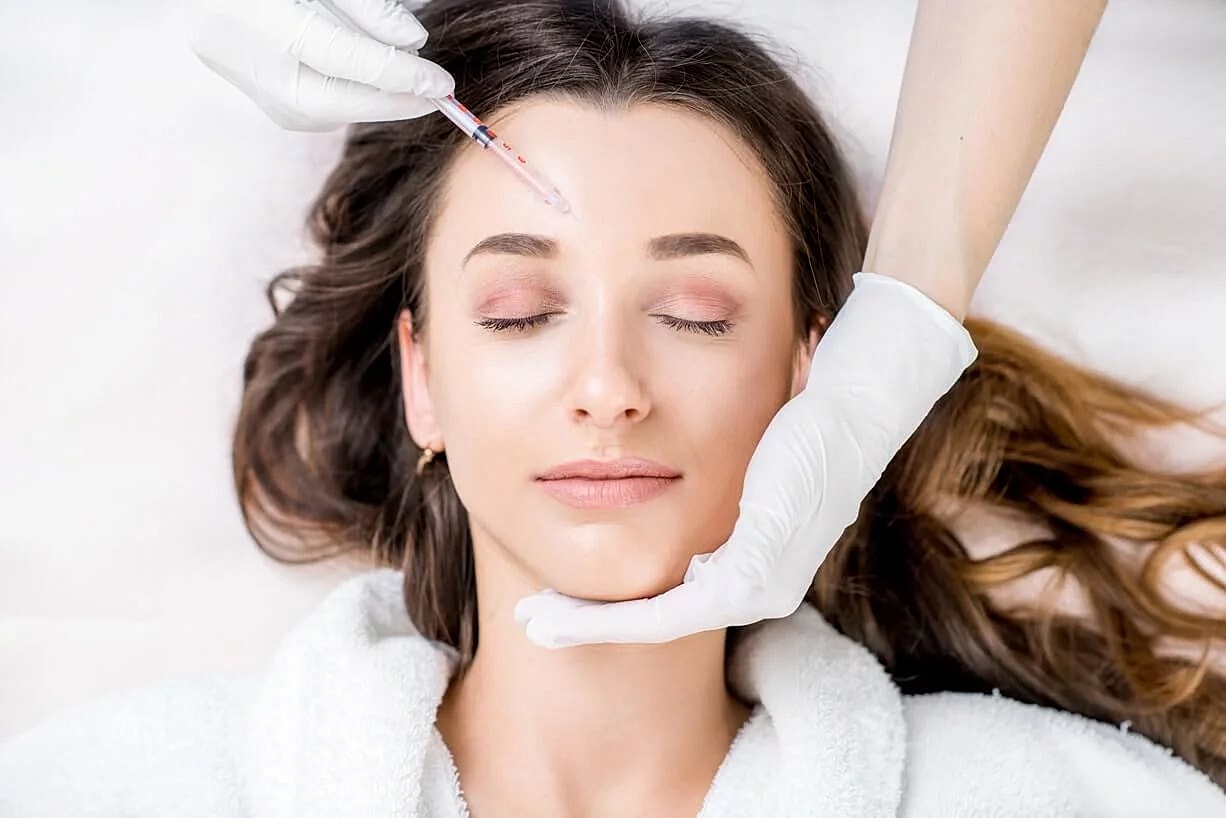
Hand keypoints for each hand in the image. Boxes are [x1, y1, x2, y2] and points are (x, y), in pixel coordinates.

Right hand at [186, 0, 453, 131]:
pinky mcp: (249, 89)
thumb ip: (366, 7)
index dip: (396, 73)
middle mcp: (240, 55)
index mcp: (255, 15)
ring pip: (321, 112)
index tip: (440, 82)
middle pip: (330, 99)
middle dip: (390, 102)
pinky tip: (373, 88)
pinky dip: (347, 100)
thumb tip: (413, 43)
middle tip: (436, 96)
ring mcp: (240, 78)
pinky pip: (307, 109)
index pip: (341, 57)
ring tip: (411, 89)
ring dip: (372, 104)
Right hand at [513, 273, 977, 646]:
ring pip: (656, 625)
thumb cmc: (799, 411)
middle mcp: (759, 590)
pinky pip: (667, 613)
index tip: (559, 597)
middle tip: (535, 620)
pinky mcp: (751, 579)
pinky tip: (565, 609)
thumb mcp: (732, 448)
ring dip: (590, 625)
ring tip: (537, 621)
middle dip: (589, 622)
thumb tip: (647, 443)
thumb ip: (694, 466)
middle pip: (658, 620)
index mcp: (754, 564)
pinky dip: (610, 616)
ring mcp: (758, 592)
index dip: (611, 603)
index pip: (671, 599)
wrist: (852, 400)